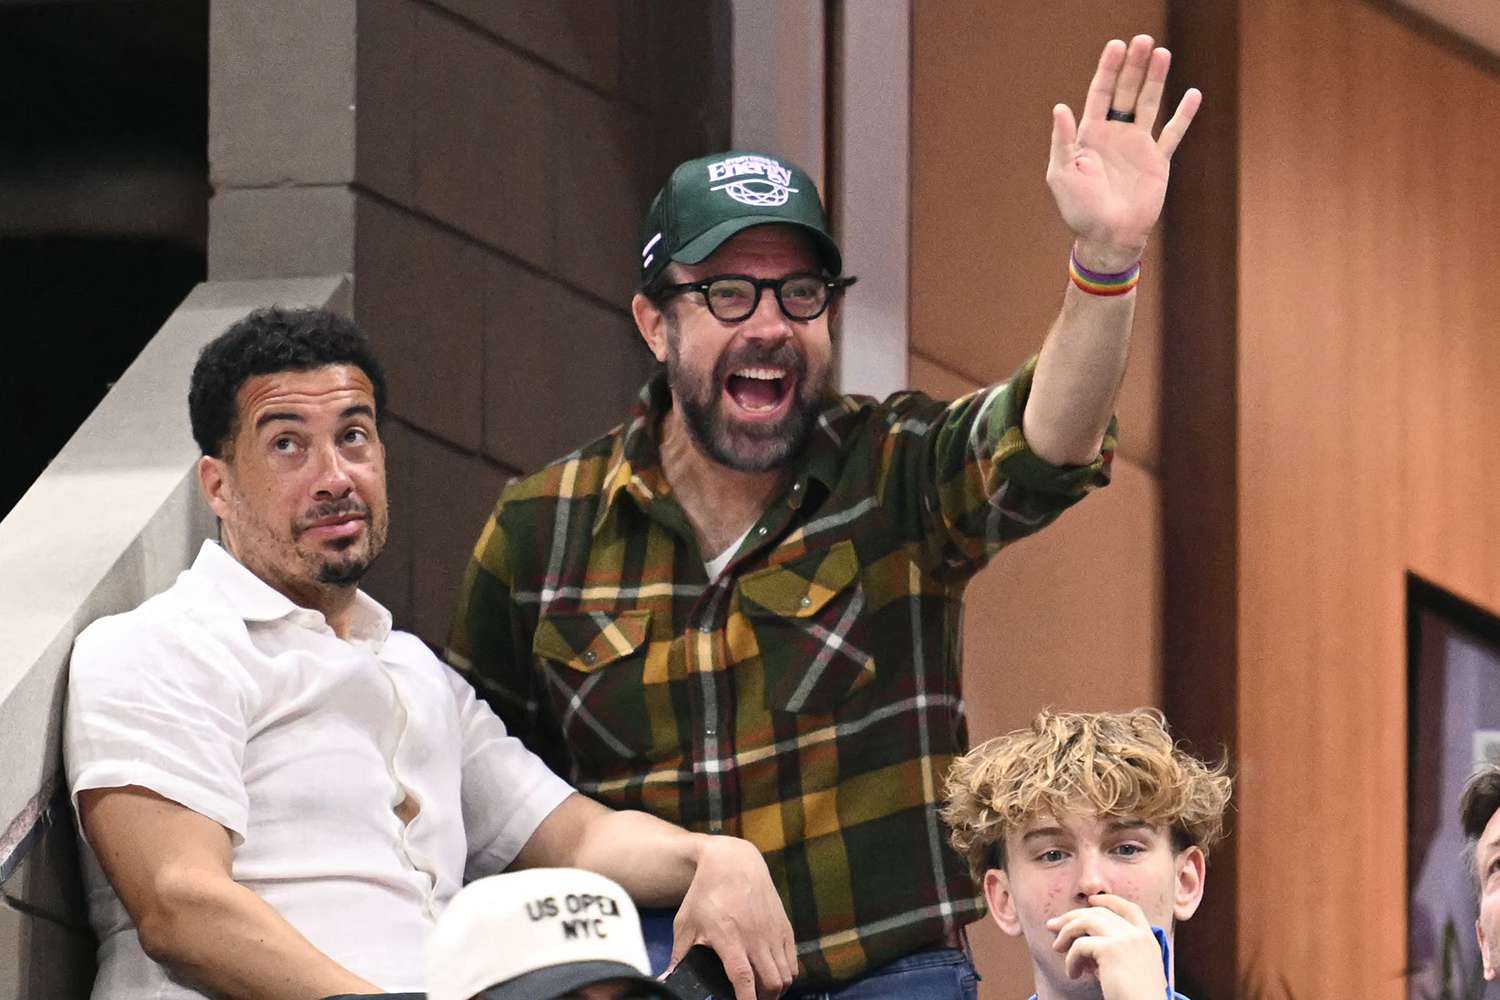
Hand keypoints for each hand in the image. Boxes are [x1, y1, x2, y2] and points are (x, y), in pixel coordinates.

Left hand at [669, 835, 796, 999]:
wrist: (733, 861)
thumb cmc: (705, 893)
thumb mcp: (686, 923)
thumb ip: (679, 955)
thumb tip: (667, 980)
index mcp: (728, 937)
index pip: (743, 978)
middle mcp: (755, 936)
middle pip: (771, 983)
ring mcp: (772, 931)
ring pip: (786, 975)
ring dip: (775, 990)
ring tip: (762, 992)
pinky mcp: (784, 926)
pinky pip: (793, 962)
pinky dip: (786, 975)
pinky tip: (773, 976)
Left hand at [1046, 893, 1168, 999]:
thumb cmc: (1135, 997)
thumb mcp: (1128, 969)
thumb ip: (1111, 952)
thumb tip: (1081, 945)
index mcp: (1148, 939)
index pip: (1129, 908)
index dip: (1109, 900)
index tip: (1090, 900)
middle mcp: (1138, 935)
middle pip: (1100, 912)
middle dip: (1072, 917)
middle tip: (1053, 925)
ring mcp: (1125, 939)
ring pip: (1086, 921)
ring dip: (1066, 932)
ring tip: (1057, 947)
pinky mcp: (1111, 949)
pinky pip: (1079, 946)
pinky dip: (1071, 959)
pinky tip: (1072, 973)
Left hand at [1047, 35, 1201, 271]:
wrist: (1108, 237)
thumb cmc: (1079, 210)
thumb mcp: (1061, 174)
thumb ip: (1062, 141)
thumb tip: (1060, 107)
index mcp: (1090, 135)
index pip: (1099, 93)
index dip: (1108, 69)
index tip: (1117, 45)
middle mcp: (1115, 135)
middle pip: (1126, 91)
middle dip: (1134, 66)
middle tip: (1143, 40)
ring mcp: (1138, 146)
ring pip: (1149, 104)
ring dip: (1156, 79)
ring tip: (1163, 53)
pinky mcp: (1158, 161)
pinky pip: (1173, 133)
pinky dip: (1183, 115)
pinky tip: (1192, 94)